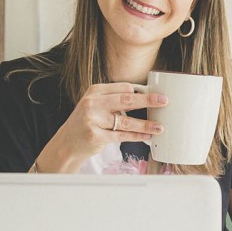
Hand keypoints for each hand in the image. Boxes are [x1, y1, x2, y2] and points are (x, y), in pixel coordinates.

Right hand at [36, 83, 167, 171]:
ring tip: (159, 126)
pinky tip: (147, 136)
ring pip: (126, 121)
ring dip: (146, 124)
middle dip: (148, 100)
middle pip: (127, 100)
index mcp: (95, 91)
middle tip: (164, 101)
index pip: (123, 87)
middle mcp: (92, 103)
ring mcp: (93, 120)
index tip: (155, 93)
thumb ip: (114, 101)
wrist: (67, 143)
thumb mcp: (95, 105)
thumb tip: (144, 99)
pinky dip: (137, 136)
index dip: (141, 91)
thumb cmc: (86, 123)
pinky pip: (122, 136)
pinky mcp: (95, 136)